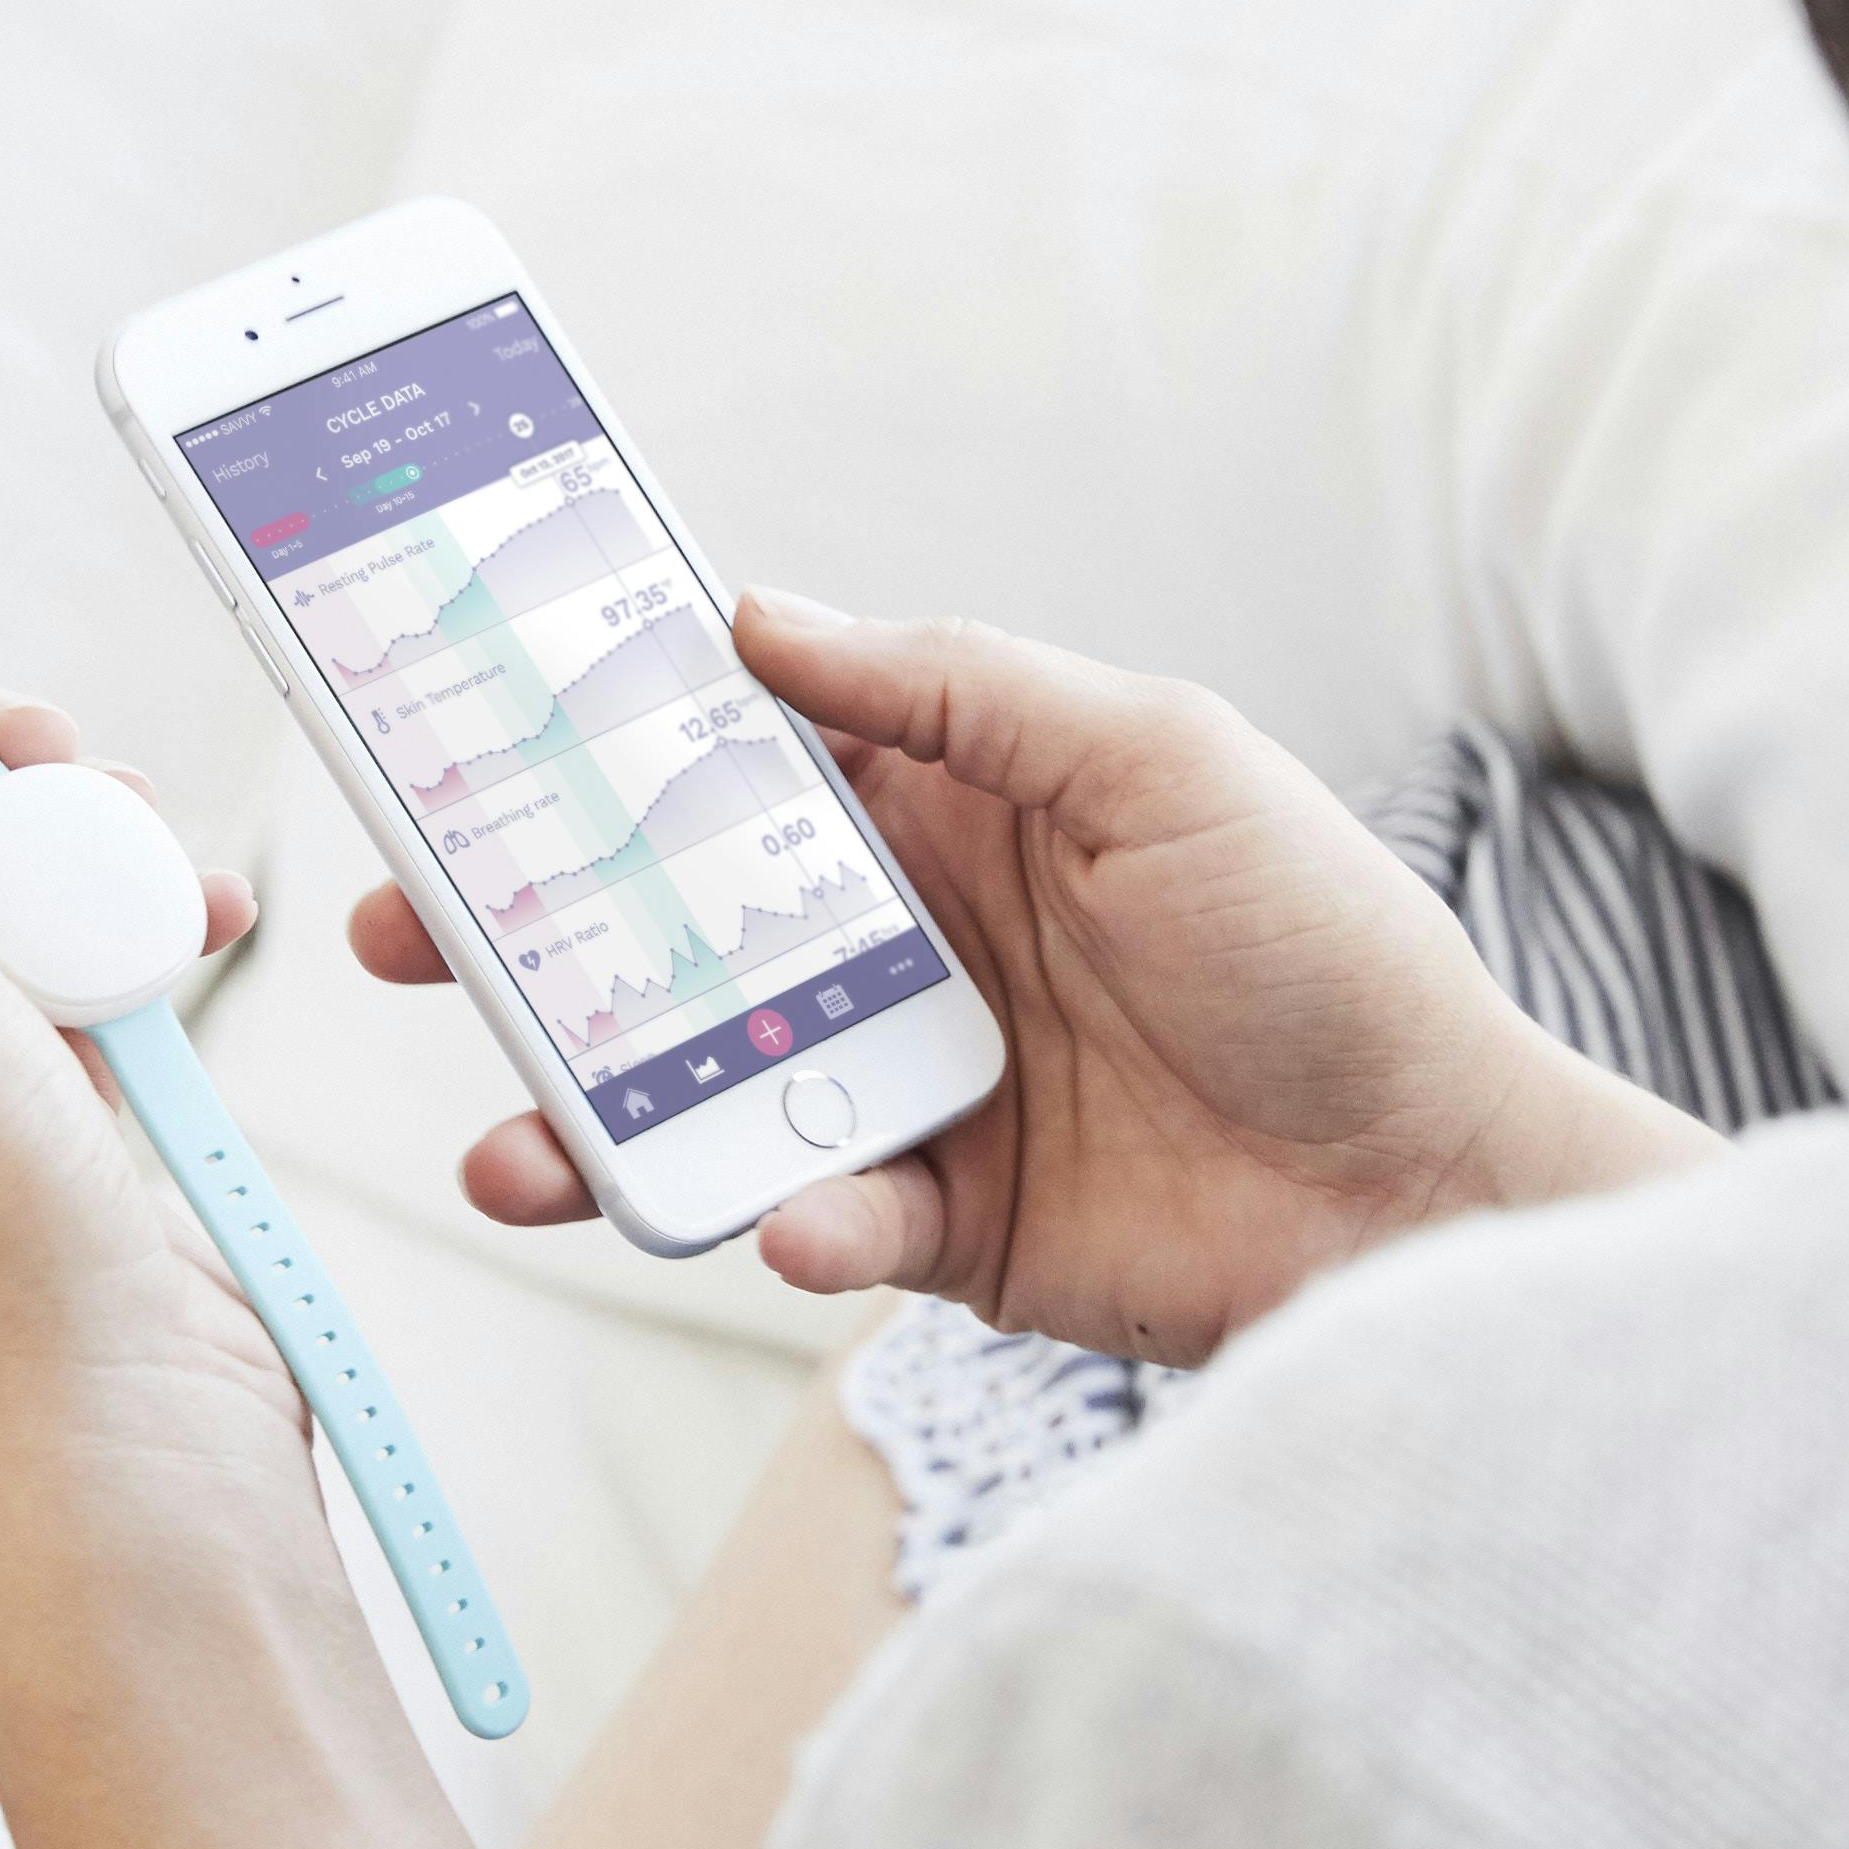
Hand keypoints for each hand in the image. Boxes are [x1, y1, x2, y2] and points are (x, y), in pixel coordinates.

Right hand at [359, 599, 1719, 1365]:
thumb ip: (959, 688)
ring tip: (515, 1144)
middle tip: (410, 931)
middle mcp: (909, 942)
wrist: (1437, 1180)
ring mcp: (914, 1088)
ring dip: (597, 1114)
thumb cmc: (1331, 947)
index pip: (739, 752)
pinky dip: (787, 1225)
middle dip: (530, 933)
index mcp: (953, 806)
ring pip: (704, 1091)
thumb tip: (759, 620)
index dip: (603, 732)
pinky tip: (789, 1218)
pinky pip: (822, 1224)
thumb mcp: (1159, 759)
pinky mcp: (946, 1228)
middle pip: (672, 927)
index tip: (465, 712)